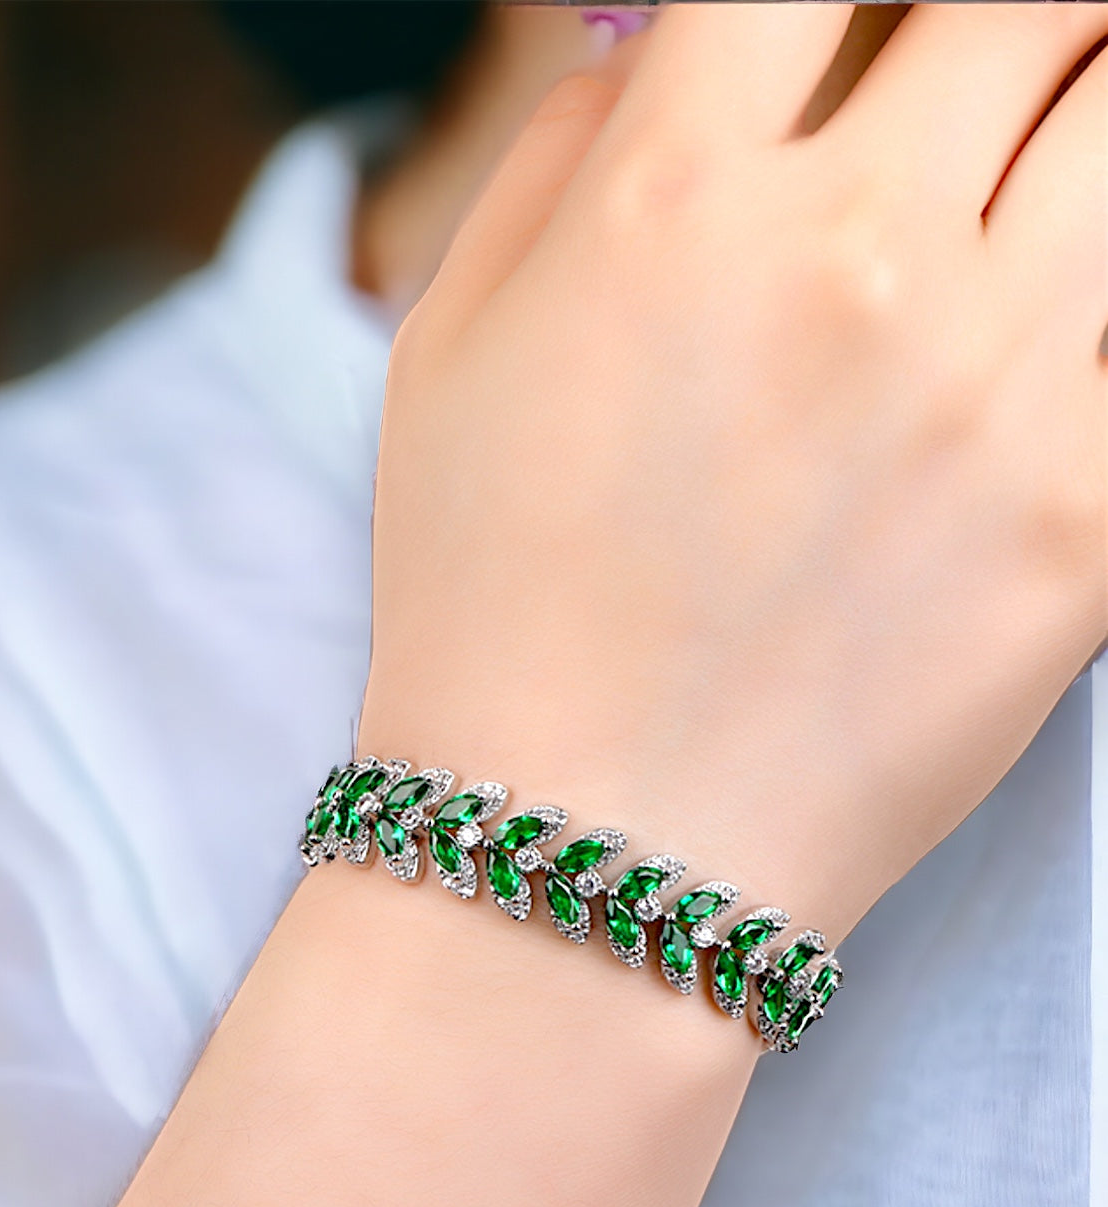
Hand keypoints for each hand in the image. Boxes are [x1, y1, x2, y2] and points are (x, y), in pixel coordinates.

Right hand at [360, 3, 1107, 943]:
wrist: (582, 844)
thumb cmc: (484, 606)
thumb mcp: (442, 360)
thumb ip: (550, 165)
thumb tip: (643, 53)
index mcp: (671, 207)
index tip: (825, 39)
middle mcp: (851, 261)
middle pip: (1026, 0)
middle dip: (999, 29)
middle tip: (972, 93)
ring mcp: (995, 388)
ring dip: (1078, 133)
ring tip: (1006, 219)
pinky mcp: (1091, 521)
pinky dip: (1094, 324)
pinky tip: (1019, 367)